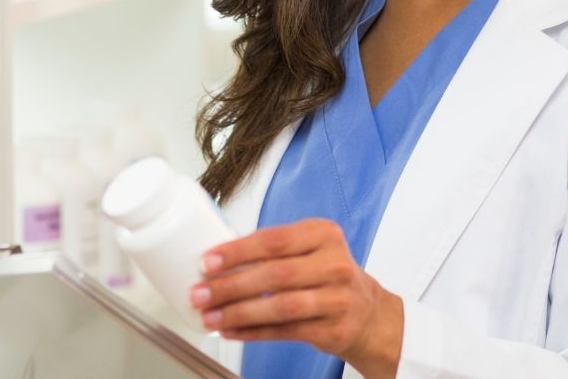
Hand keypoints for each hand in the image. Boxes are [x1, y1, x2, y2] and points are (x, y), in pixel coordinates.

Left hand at [191, 219, 403, 377]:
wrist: (367, 311)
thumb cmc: (327, 274)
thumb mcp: (309, 249)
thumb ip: (273, 250)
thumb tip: (219, 260)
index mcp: (324, 234)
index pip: (274, 240)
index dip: (238, 251)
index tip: (208, 261)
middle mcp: (334, 264)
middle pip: (275, 274)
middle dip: (230, 285)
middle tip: (201, 293)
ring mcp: (337, 299)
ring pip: (280, 306)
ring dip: (239, 313)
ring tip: (210, 316)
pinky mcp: (333, 329)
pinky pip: (285, 331)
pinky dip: (253, 332)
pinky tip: (232, 330)